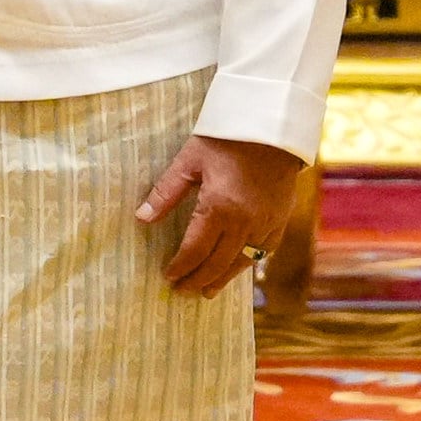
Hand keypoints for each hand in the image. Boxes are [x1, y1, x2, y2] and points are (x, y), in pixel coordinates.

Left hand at [137, 133, 303, 296]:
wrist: (270, 130)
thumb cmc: (226, 140)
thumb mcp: (189, 160)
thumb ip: (166, 192)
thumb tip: (141, 217)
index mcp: (218, 207)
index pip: (195, 249)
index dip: (181, 266)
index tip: (169, 276)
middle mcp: (244, 222)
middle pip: (217, 263)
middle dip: (197, 279)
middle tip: (182, 290)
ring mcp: (265, 224)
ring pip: (241, 262)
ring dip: (222, 279)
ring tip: (206, 291)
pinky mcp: (279, 221)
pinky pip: (262, 252)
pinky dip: (246, 263)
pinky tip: (235, 268)